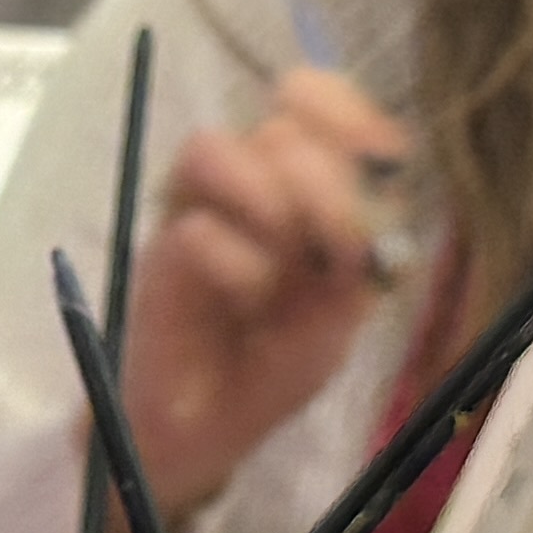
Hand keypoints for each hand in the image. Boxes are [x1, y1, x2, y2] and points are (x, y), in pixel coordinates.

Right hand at [119, 66, 406, 521]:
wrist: (212, 425)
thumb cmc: (280, 362)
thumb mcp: (342, 312)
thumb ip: (357, 254)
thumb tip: (362, 208)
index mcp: (304, 186)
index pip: (320, 107)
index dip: (342, 112)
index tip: (371, 150)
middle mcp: (250, 184)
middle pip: (277, 129)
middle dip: (320, 183)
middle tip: (335, 245)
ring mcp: (199, 210)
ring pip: (213, 148)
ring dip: (264, 201)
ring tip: (282, 266)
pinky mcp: (161, 250)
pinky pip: (194, 229)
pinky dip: (235, 266)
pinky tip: (248, 305)